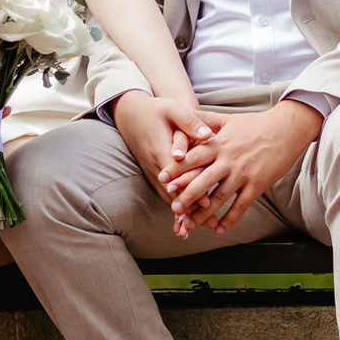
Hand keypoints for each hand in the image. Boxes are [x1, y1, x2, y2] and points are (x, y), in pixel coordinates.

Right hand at [112, 91, 214, 232]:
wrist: (130, 113)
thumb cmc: (155, 109)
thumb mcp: (172, 109)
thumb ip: (190, 122)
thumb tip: (208, 135)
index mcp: (162, 149)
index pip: (179, 176)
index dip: (193, 190)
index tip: (208, 203)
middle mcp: (155, 166)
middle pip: (174, 193)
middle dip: (191, 210)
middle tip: (209, 225)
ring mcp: (153, 172)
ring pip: (168, 197)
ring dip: (182, 214)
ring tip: (198, 229)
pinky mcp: (154, 174)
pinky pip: (165, 194)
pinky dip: (175, 208)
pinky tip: (184, 222)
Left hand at [162, 98, 322, 233]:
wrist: (286, 129)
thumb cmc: (256, 124)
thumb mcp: (227, 118)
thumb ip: (204, 119)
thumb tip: (184, 110)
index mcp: (219, 143)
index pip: (193, 157)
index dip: (177, 169)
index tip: (162, 179)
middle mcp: (228, 159)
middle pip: (203, 180)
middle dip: (186, 196)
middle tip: (173, 208)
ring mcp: (243, 173)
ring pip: (219, 197)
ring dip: (204, 213)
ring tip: (190, 224)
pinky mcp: (257, 184)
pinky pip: (241, 205)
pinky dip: (230, 219)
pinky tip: (219, 230)